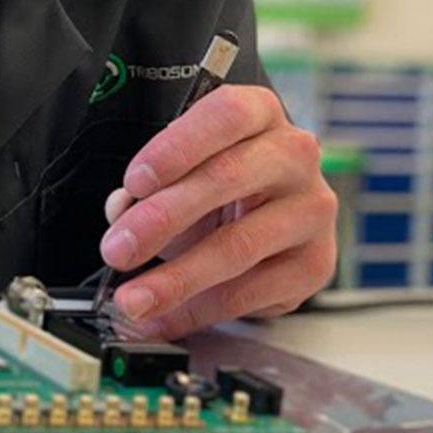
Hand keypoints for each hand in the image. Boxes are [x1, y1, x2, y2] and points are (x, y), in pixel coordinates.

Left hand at [98, 85, 336, 338]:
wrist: (273, 219)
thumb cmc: (222, 185)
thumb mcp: (182, 172)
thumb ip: (146, 188)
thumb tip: (120, 213)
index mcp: (259, 114)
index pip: (225, 117)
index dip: (177, 147)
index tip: (134, 182)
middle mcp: (293, 155)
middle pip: (228, 178)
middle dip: (161, 219)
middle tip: (117, 250)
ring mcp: (311, 210)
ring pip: (239, 245)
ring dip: (176, 279)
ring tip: (134, 299)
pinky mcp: (315, 264)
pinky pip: (250, 292)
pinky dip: (197, 311)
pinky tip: (164, 318)